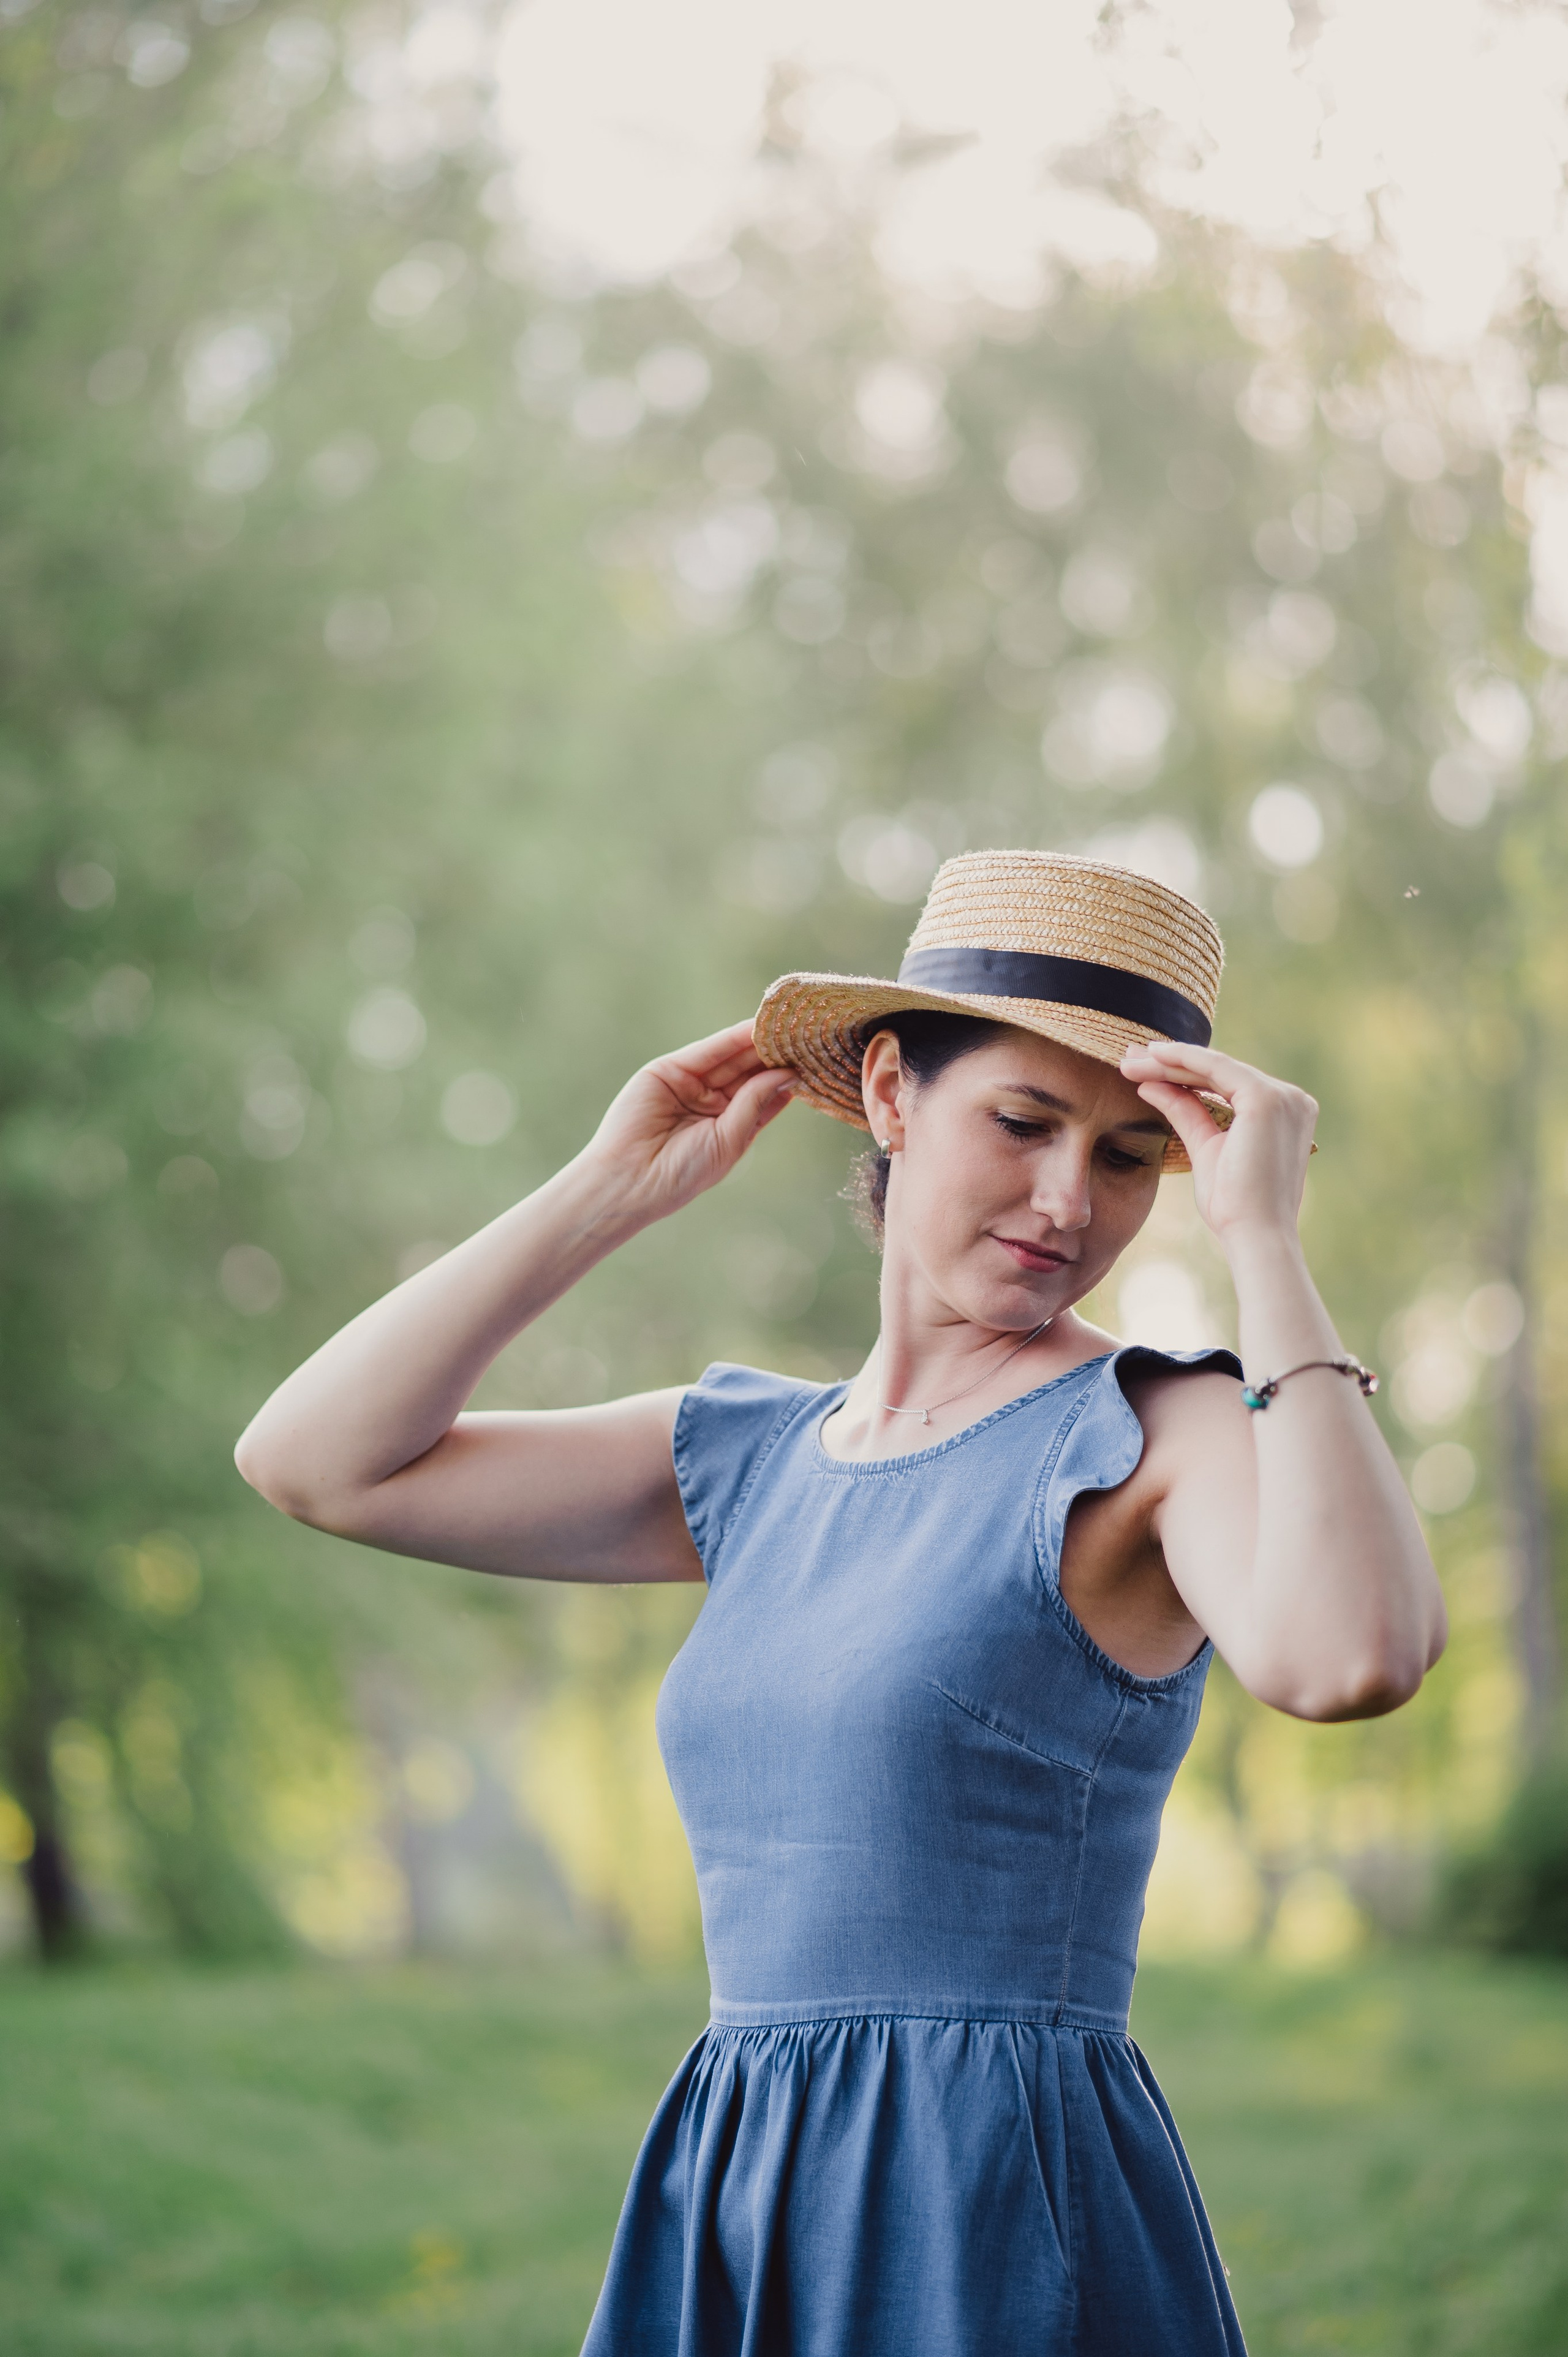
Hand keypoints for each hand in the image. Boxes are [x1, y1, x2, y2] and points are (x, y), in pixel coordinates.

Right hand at [580, 1021, 794, 1225]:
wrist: (632, 1179)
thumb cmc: (683, 1172)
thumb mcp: (730, 1138)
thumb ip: (756, 1101)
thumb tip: (790, 1072)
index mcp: (729, 1125)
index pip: (764, 1093)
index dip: (787, 1076)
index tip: (816, 1060)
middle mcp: (712, 1102)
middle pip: (750, 1071)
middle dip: (776, 1054)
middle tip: (808, 1034)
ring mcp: (690, 1084)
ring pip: (732, 1058)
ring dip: (758, 1042)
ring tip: (788, 1025)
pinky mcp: (669, 1070)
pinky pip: (707, 1051)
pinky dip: (731, 1038)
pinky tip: (755, 1027)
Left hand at [1118, 1040, 1316, 1246]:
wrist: (1254, 1235)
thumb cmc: (1234, 1204)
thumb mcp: (1205, 1148)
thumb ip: (1185, 1113)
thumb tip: (1150, 1086)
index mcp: (1283, 1112)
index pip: (1225, 1083)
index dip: (1182, 1073)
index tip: (1143, 1068)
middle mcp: (1291, 1099)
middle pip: (1219, 1072)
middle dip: (1170, 1063)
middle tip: (1130, 1057)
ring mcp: (1283, 1097)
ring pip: (1214, 1067)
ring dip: (1169, 1062)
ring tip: (1130, 1061)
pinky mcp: (1267, 1099)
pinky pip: (1216, 1068)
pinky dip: (1183, 1059)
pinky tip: (1155, 1057)